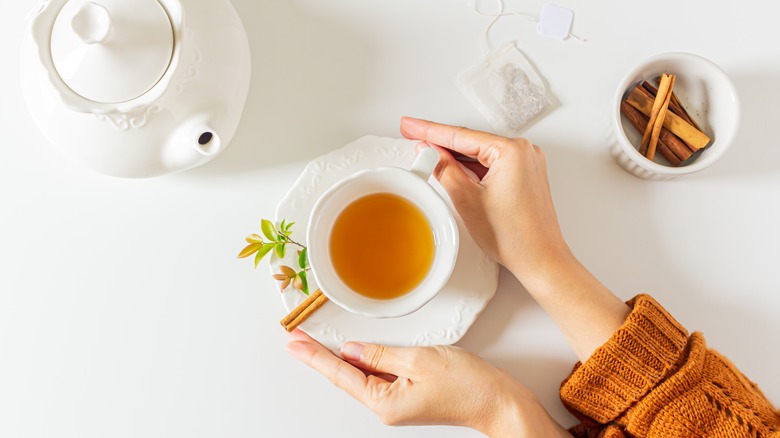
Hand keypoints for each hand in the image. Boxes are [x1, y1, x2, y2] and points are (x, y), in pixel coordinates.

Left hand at [286, 330, 568, 435]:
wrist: (497, 402)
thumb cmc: (468, 385)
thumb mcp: (420, 360)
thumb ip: (381, 354)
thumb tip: (352, 350)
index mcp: (384, 402)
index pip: (340, 374)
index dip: (315, 356)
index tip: (294, 342)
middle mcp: (385, 407)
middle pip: (346, 376)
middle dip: (320, 356)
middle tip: (295, 337)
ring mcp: (396, 402)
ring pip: (361, 374)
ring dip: (341, 357)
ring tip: (315, 341)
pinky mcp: (407, 395)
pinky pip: (378, 375)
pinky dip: (364, 360)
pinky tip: (355, 351)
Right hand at [400, 117, 629, 360]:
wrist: (540, 260)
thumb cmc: (514, 237)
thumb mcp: (467, 199)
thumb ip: (444, 170)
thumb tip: (430, 153)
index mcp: (511, 150)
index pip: (460, 135)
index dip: (429, 130)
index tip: (411, 125)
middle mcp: (524, 151)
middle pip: (472, 142)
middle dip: (441, 142)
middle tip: (414, 138)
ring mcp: (527, 164)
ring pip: (481, 154)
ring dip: (456, 157)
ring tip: (429, 157)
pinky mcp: (526, 176)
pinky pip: (493, 165)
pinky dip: (473, 168)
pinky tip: (454, 170)